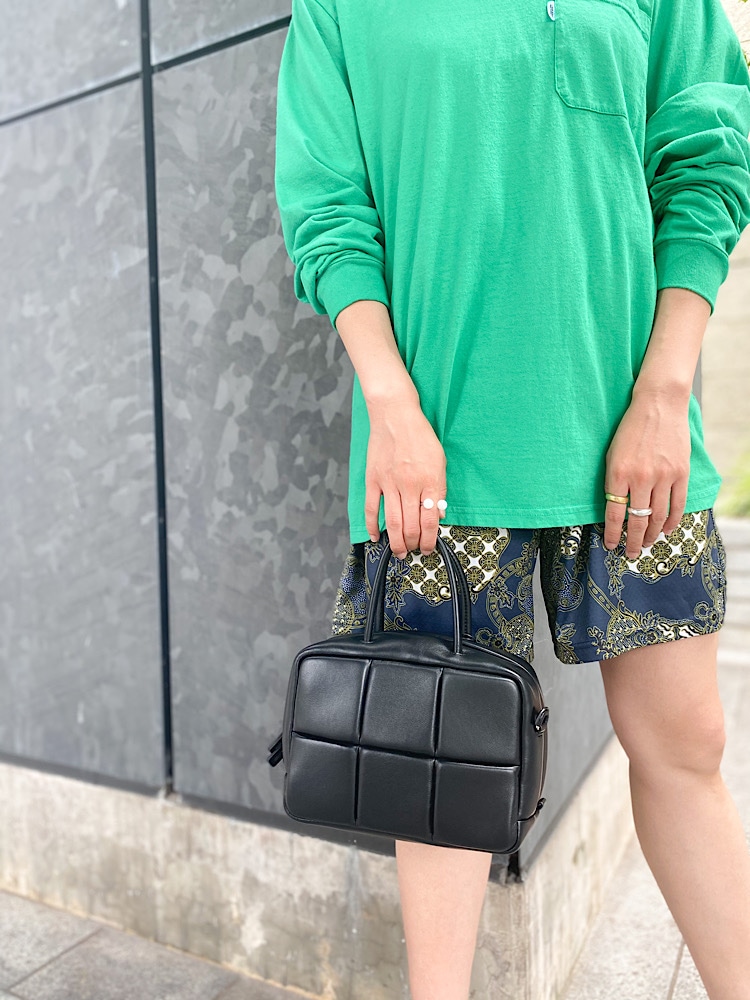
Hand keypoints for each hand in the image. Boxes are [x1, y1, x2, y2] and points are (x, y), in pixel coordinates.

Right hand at [364, 395, 446, 558]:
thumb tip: (437, 514)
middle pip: (412, 526)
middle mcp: (410, 485)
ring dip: (397, 543)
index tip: (428, 548)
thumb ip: (439, 489)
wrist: (395, 415)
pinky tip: (375, 538)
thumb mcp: (439, 461)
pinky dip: (372, 526)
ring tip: (400, 552)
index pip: (430, 521)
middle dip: (414, 545)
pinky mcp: (373, 480)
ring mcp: (389, 484)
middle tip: (414, 552)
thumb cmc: (420, 436)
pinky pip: (372, 509)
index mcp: (430, 481)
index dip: (429, 540)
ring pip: (393, 523)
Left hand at [603, 386, 690, 557]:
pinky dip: (671, 522)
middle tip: (631, 554)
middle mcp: (641, 478)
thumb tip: (615, 510)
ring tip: (646, 544)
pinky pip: (677, 505)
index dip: (612, 534)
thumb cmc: (630, 430)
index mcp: (618, 474)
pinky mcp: (680, 473)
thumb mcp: (612, 455)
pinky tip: (665, 531)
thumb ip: (613, 482)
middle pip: (637, 521)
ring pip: (658, 517)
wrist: (658, 406)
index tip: (611, 545)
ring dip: (651, 535)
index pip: (614, 514)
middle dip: (633, 541)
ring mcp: (663, 476)